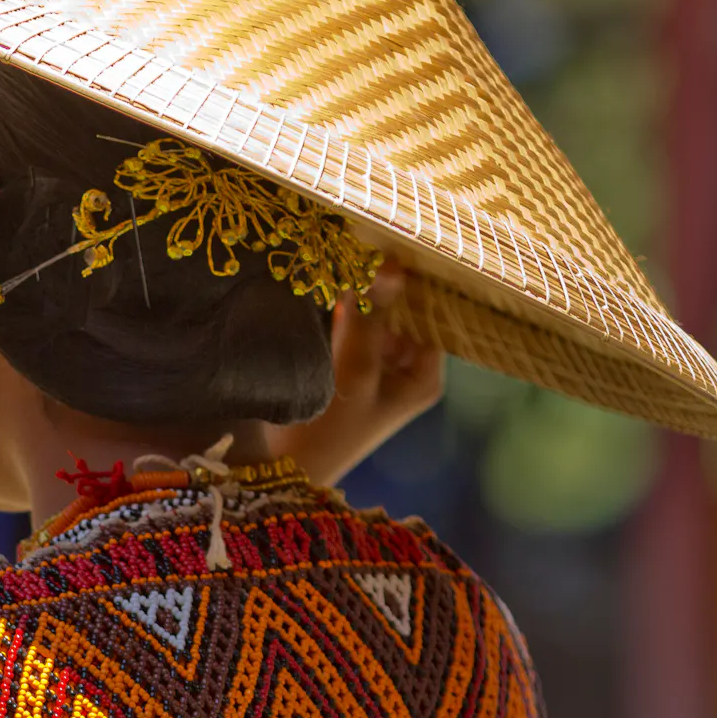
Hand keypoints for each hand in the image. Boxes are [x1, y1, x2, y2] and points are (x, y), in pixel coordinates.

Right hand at [271, 264, 442, 486]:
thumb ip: (370, 317)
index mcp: (424, 376)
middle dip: (385, 288)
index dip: (416, 282)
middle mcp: (407, 372)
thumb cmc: (327, 429)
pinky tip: (330, 293)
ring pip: (377, 323)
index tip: (399, 245)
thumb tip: (389, 264)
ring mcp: (377, 373)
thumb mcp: (354, 370)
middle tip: (366, 247)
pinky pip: (354, 335)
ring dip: (362, 300)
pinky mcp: (349, 374)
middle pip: (403, 317)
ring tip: (346, 263)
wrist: (285, 472)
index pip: (431, 314)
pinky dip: (345, 317)